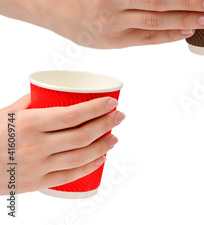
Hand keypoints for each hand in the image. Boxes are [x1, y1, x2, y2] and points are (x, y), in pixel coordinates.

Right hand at [0, 96, 124, 194]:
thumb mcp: (6, 114)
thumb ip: (31, 103)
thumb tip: (54, 92)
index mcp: (28, 124)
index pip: (72, 116)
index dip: (96, 109)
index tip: (112, 101)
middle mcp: (35, 146)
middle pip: (81, 136)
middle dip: (106, 124)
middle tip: (120, 116)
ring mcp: (37, 167)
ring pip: (80, 157)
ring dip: (103, 146)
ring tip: (114, 137)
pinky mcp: (37, 183)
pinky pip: (70, 176)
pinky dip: (90, 166)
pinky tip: (102, 158)